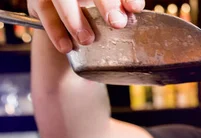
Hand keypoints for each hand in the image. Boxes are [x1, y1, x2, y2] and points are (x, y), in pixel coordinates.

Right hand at [28, 0, 144, 52]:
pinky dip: (55, 30)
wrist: (69, 17)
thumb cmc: (97, 9)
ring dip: (73, 19)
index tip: (135, 9)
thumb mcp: (111, 7)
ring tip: (87, 40)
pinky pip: (43, 11)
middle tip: (117, 23)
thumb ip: (123, 5)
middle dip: (105, 2)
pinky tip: (67, 47)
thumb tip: (134, 8)